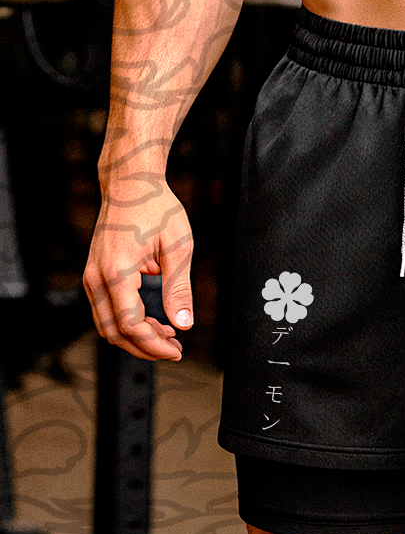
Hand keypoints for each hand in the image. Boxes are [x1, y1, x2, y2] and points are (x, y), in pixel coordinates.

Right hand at [82, 176, 194, 361]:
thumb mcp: (178, 248)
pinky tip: (155, 321)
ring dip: (136, 337)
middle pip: (113, 332)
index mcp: (117, 272)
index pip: (130, 325)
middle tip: (176, 350)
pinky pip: (106, 310)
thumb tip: (184, 325)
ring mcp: (91, 276)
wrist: (130, 183)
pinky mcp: (95, 274)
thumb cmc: (156, 208)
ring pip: (106, 325)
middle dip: (145, 348)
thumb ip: (179, 289)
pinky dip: (128, 322)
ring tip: (169, 336)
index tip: (177, 351)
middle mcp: (96, 277)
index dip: (154, 345)